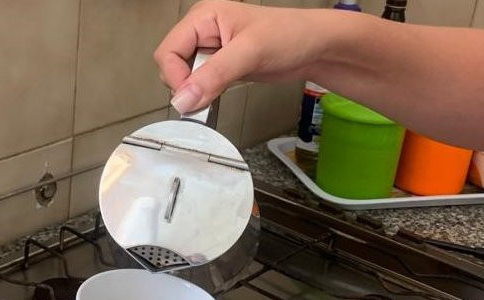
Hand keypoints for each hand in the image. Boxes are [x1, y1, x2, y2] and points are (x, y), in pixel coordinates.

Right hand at [157, 0, 331, 113]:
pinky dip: (204, 95)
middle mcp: (202, 32)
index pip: (168, 51)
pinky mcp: (218, 66)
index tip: (191, 96)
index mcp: (203, 17)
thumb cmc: (291, 35)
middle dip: (185, 84)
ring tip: (219, 89)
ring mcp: (209, 50)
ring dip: (195, 91)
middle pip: (171, 65)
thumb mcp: (250, 52)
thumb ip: (213, 75)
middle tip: (208, 92)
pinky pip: (198, 85)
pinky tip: (218, 93)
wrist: (315, 47)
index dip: (175, 76)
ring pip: (183, 78)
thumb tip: (183, 98)